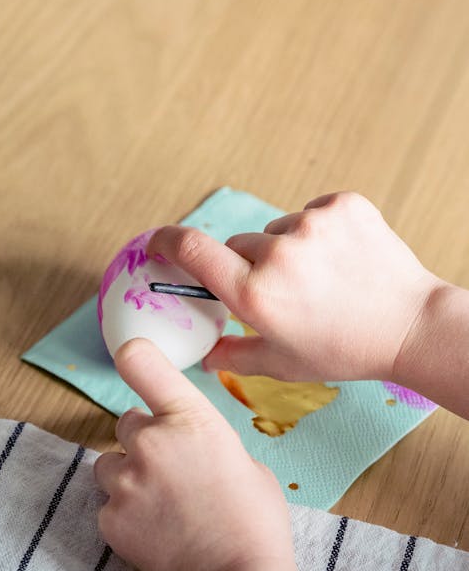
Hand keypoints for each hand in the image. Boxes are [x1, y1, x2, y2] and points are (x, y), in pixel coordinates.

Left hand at [93, 338, 290, 570]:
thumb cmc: (256, 523)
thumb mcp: (244, 463)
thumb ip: (209, 444)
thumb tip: (194, 451)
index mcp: (190, 418)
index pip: (141, 362)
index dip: (134, 358)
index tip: (132, 358)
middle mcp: (151, 441)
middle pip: (126, 422)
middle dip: (141, 440)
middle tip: (167, 469)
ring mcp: (126, 480)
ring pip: (108, 464)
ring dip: (127, 476)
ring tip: (157, 505)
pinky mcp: (110, 518)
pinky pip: (107, 506)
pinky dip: (124, 516)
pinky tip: (153, 533)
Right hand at [148, 191, 440, 383]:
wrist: (411, 326)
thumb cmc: (345, 350)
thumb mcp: (282, 364)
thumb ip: (231, 357)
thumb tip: (201, 356)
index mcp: (255, 295)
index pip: (191, 249)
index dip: (165, 241)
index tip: (157, 243)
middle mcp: (278, 256)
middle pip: (239, 245)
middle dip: (249, 266)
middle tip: (282, 291)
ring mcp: (312, 226)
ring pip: (277, 230)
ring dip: (287, 249)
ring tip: (322, 278)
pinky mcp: (342, 206)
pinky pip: (311, 212)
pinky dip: (319, 232)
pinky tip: (341, 258)